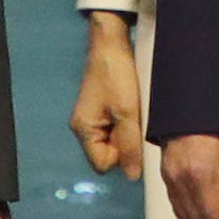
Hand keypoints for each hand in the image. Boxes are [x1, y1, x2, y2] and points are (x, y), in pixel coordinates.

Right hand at [70, 12, 146, 177]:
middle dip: (127, 141)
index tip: (132, 135)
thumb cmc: (115, 74)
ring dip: (130, 129)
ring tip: (134, 108)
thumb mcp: (128, 113)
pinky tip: (134, 104)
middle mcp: (85, 127)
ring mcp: (94, 117)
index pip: (104, 164)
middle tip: (134, 119)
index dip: (122, 155)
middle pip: (111, 153)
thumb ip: (130, 146)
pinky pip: (119, 125)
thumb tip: (132, 175)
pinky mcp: (104, 108)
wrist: (112, 42)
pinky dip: (129, 119)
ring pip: (117, 139)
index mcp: (84, 129)